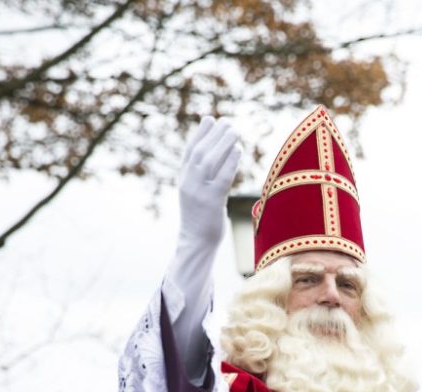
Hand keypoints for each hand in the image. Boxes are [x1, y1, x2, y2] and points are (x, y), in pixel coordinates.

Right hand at [177, 116, 241, 248]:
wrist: (196, 242)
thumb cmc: (201, 217)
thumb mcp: (196, 193)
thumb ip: (201, 175)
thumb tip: (214, 155)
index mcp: (183, 179)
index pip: (189, 151)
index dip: (199, 134)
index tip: (210, 119)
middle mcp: (188, 183)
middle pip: (200, 152)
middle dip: (213, 135)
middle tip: (227, 122)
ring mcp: (198, 192)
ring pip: (209, 161)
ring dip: (222, 143)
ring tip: (235, 131)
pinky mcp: (211, 202)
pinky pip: (221, 177)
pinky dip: (230, 162)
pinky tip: (238, 150)